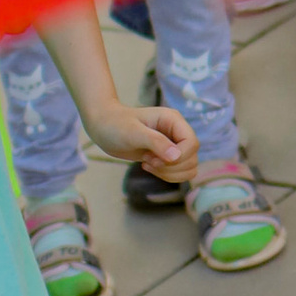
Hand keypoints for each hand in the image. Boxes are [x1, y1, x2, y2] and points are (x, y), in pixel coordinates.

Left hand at [81, 93, 197, 181]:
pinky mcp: (167, 155)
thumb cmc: (115, 125)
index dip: (179, 157)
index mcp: (173, 120)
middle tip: (148, 161)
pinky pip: (179, 172)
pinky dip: (166, 175)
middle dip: (171, 167)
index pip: (192, 143)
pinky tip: (147, 166)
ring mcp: (174, 144)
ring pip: (189, 167)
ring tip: (148, 163)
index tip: (155, 158)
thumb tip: (175, 156)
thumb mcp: (133, 132)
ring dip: (169, 173)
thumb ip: (155, 142)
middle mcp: (177, 132)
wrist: (103, 127)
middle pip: (192, 158)